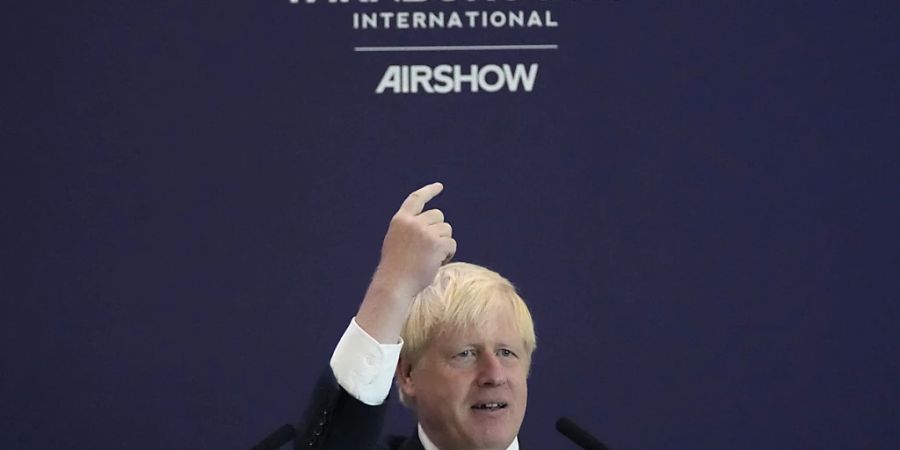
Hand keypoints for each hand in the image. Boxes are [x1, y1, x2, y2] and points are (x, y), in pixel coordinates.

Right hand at [373, 182, 456, 298]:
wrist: (394, 284)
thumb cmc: (396, 268)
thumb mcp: (396, 241)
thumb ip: (410, 230)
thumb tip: (433, 225)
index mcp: (400, 220)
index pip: (416, 198)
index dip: (429, 191)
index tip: (439, 186)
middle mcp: (412, 222)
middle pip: (438, 215)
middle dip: (439, 229)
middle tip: (432, 247)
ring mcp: (424, 232)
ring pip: (447, 229)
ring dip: (444, 243)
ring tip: (431, 257)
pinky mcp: (436, 243)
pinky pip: (451, 243)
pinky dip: (448, 253)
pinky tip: (437, 262)